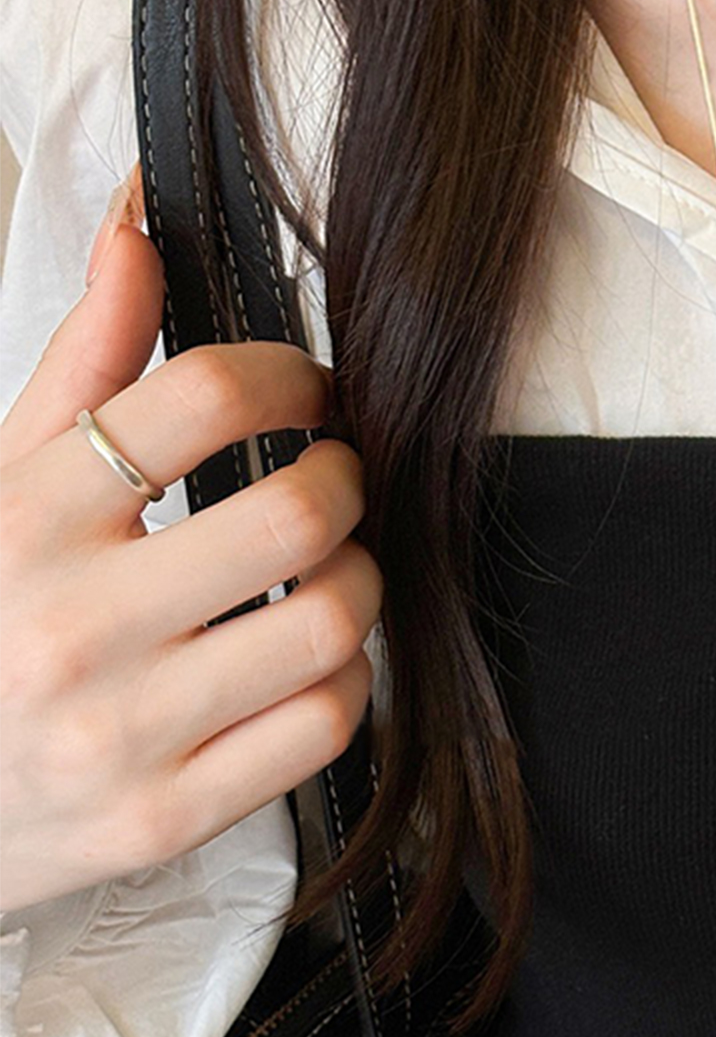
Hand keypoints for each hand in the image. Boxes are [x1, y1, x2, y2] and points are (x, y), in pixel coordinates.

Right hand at [0, 165, 380, 911]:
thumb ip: (81, 363)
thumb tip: (140, 224)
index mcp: (22, 519)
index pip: (202, 396)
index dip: (291, 376)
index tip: (311, 393)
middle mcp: (73, 624)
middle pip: (298, 512)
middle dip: (348, 479)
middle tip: (338, 477)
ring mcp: (125, 730)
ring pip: (332, 622)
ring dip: (361, 579)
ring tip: (332, 568)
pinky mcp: (171, 812)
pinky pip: (327, 724)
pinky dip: (347, 680)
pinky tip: (312, 661)